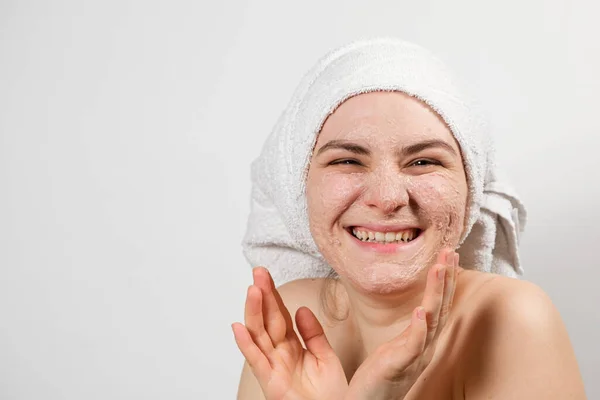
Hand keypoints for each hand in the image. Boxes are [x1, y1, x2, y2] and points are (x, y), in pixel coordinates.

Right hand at [232, 267, 347, 399]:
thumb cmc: (331, 396)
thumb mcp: (325, 358)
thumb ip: (313, 334)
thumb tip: (301, 309)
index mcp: (292, 347)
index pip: (279, 315)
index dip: (273, 295)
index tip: (266, 275)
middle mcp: (279, 355)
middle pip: (267, 320)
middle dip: (262, 296)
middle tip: (258, 272)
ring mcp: (273, 368)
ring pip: (259, 335)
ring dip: (253, 312)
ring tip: (252, 290)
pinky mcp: (271, 383)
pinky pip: (257, 361)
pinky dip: (246, 345)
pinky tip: (238, 327)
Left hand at [346, 248, 459, 399]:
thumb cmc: (380, 380)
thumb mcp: (396, 349)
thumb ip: (410, 332)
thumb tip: (419, 312)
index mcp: (422, 341)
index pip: (438, 306)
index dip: (444, 282)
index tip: (448, 256)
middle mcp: (423, 348)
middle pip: (440, 308)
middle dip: (446, 279)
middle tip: (450, 251)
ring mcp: (413, 357)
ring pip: (431, 321)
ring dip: (436, 293)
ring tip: (439, 268)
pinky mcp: (398, 367)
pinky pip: (412, 346)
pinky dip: (419, 328)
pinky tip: (422, 310)